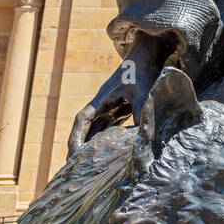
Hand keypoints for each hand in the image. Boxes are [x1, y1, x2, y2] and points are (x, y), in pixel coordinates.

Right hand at [67, 33, 166, 158]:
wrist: (149, 55)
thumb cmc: (143, 71)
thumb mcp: (142, 92)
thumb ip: (140, 112)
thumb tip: (142, 137)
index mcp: (102, 99)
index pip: (82, 120)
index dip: (76, 137)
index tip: (73, 153)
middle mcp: (103, 104)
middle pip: (86, 129)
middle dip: (81, 147)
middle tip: (77, 169)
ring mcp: (111, 107)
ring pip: (97, 129)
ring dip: (92, 146)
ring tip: (90, 167)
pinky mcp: (121, 109)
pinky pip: (110, 128)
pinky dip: (107, 140)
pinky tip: (110, 155)